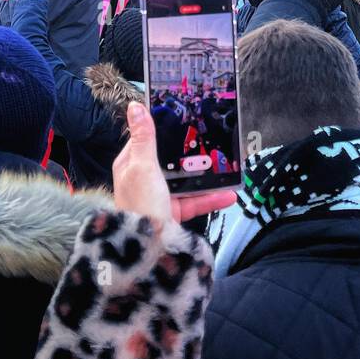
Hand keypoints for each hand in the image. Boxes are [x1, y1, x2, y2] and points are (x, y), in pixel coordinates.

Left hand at [114, 102, 236, 225]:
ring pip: (186, 180)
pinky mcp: (173, 212)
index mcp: (131, 164)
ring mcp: (159, 196)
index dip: (163, 128)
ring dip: (206, 177)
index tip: (183, 117)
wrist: (148, 251)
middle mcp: (144, 179)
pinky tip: (229, 194)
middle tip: (211, 139)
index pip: (147, 139)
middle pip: (170, 159)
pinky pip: (196, 201)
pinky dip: (212, 198)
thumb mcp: (143, 167)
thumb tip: (136, 107)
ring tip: (227, 168)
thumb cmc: (140, 206)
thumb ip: (144, 138)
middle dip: (191, 153)